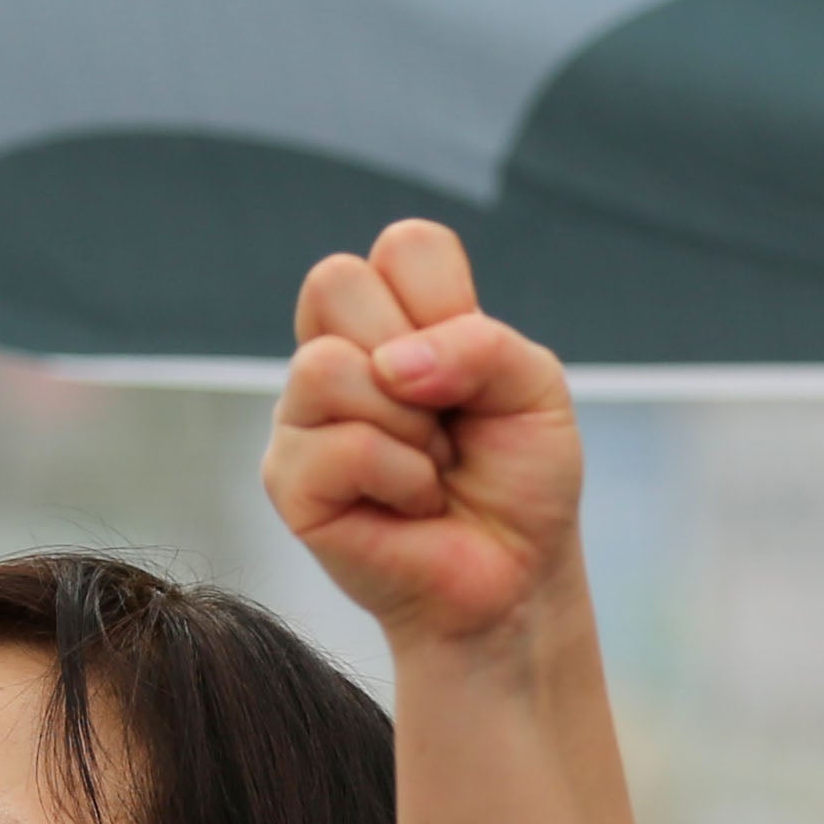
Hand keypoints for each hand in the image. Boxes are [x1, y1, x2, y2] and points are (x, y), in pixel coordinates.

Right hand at [262, 220, 582, 654]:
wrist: (513, 577)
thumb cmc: (519, 482)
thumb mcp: (535, 390)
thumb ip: (481, 344)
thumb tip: (390, 364)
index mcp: (396, 318)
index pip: (403, 245)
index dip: (448, 300)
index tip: (471, 369)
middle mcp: (339, 355)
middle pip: (336, 282)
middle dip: (418, 355)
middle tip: (444, 418)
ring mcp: (303, 416)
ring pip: (325, 366)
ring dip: (410, 428)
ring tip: (430, 469)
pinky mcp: (288, 480)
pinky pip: (340, 448)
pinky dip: (401, 481)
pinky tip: (411, 506)